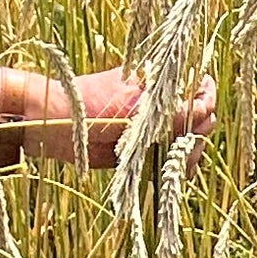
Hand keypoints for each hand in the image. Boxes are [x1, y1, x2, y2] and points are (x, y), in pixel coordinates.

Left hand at [2, 63, 214, 166]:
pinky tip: (166, 175)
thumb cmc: (88, 106)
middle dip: (195, 137)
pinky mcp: (137, 149)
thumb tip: (207, 112)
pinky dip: (169, 167)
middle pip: (197, 119)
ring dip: (184, 156)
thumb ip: (172, 112)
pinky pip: (164, 158)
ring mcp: (148, 127)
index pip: (200, 89)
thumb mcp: (133, 108)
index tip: (199, 122)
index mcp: (157, 82)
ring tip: (176, 168)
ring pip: (183, 141)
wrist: (49, 126)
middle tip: (182, 153)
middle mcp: (157, 104)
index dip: (205, 105)